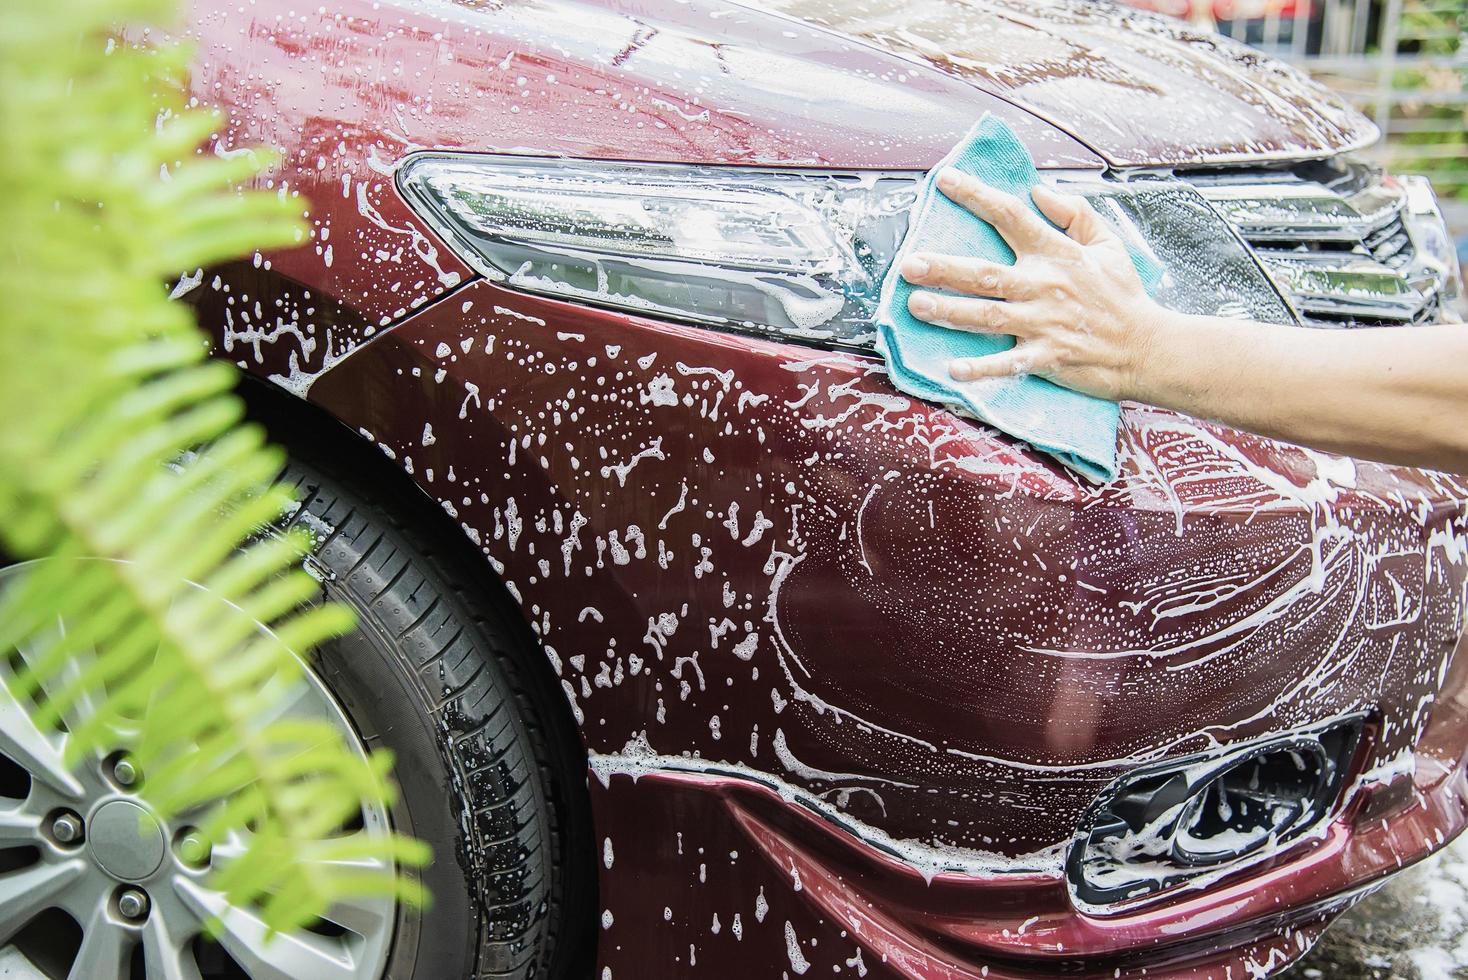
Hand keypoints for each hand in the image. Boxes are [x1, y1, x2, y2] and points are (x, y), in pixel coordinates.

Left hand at [900, 168, 1168, 401]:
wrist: (1148, 346)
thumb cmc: (1123, 296)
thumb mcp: (1107, 244)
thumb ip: (1074, 213)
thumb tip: (1038, 190)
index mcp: (1056, 254)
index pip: (1010, 216)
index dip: (976, 196)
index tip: (944, 180)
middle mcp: (1043, 286)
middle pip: (985, 274)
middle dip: (945, 269)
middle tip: (909, 264)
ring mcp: (1043, 324)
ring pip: (987, 315)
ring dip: (950, 311)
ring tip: (916, 305)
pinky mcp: (1047, 358)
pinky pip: (1008, 364)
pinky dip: (981, 369)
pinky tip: (953, 369)